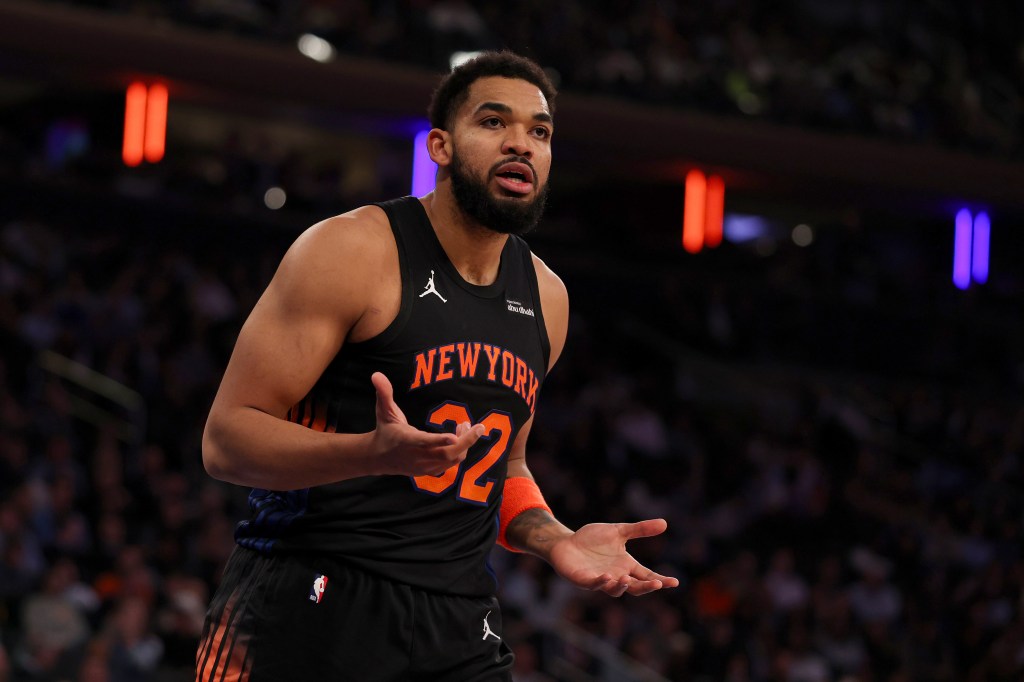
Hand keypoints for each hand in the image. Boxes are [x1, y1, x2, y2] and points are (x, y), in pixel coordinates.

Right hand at [369, 372, 484, 475]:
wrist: (379, 458)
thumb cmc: (385, 430)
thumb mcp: (383, 411)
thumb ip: (384, 393)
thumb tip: (376, 374)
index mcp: (406, 440)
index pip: (424, 441)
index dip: (439, 439)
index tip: (454, 436)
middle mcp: (417, 456)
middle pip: (446, 453)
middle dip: (466, 441)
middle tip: (479, 426)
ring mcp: (424, 466)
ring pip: (452, 459)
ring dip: (464, 444)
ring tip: (466, 426)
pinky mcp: (430, 471)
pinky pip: (450, 464)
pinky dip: (459, 451)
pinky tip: (460, 437)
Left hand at [548, 519, 678, 596]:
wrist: (566, 543)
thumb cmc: (592, 539)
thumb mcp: (618, 531)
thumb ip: (639, 529)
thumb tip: (664, 523)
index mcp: (626, 566)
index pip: (647, 576)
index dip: (660, 581)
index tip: (675, 582)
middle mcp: (616, 576)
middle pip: (635, 587)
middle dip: (646, 587)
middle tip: (657, 584)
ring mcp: (600, 580)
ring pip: (615, 590)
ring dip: (622, 586)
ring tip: (627, 579)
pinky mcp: (584, 580)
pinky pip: (594, 584)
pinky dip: (601, 582)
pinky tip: (607, 576)